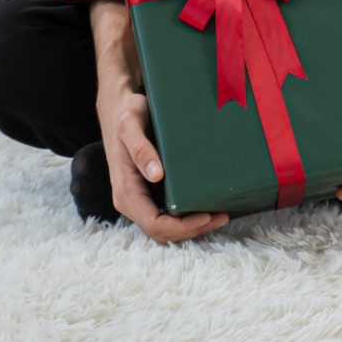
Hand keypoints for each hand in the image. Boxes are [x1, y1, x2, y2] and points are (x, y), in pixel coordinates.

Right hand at [96, 80, 228, 243]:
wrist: (119, 108)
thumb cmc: (126, 115)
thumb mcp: (130, 125)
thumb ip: (140, 149)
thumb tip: (156, 175)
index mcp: (125, 191)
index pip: (153, 224)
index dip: (181, 227)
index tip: (206, 216)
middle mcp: (130, 201)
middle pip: (161, 232)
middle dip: (192, 230)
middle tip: (222, 217)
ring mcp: (139, 199)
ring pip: (165, 228)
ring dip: (192, 227)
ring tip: (220, 215)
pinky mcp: (148, 193)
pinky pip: (167, 216)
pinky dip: (187, 218)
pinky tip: (207, 208)